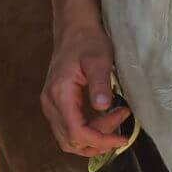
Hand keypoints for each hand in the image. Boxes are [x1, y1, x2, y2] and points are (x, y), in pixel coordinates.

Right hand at [41, 24, 129, 156]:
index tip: (122, 137)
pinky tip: (102, 124)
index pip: (76, 132)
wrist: (74, 30)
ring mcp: (50, 105)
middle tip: (121, 130)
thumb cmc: (88, 42)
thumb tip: (103, 107)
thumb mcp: (100, 60)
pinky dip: (85, 133)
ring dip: (91, 140)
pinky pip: (67, 129)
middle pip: (70, 140)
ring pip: (66, 138)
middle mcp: (50, 104)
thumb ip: (100, 83)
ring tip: (114, 129)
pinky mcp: (55, 104)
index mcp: (60, 94)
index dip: (100, 140)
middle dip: (98, 141)